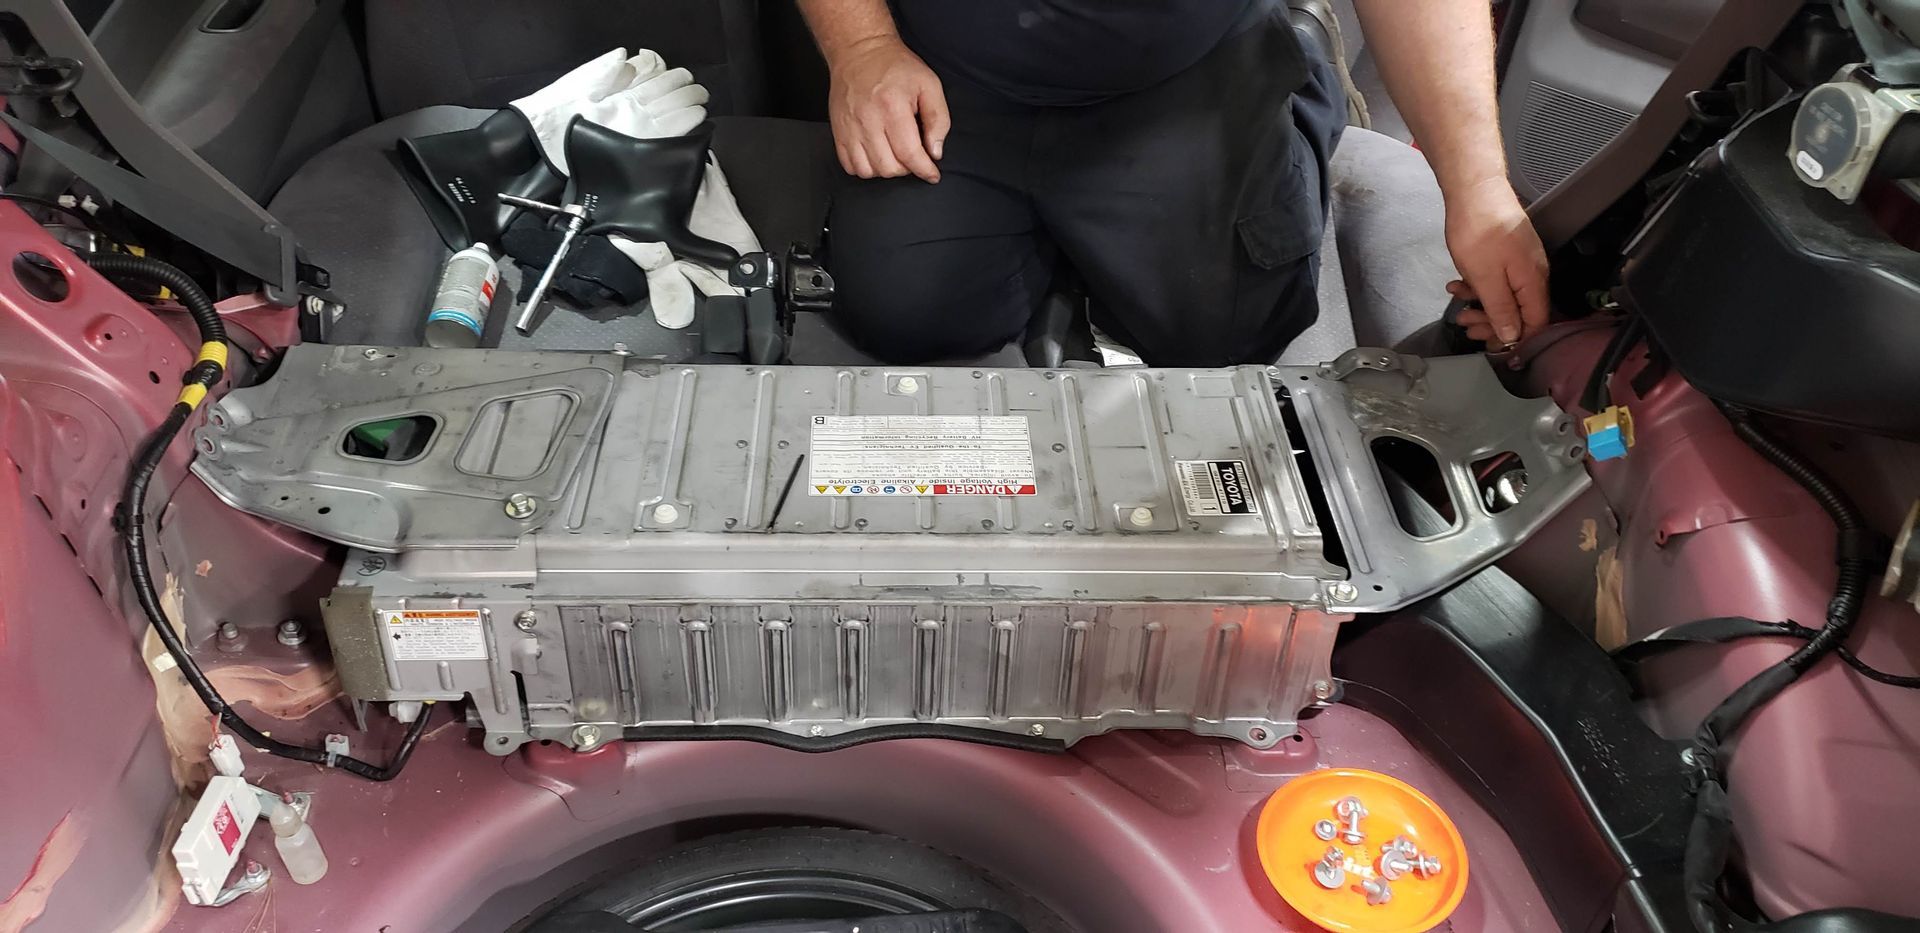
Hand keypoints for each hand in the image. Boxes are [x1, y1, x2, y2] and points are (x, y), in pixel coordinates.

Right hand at [825, 36, 949, 182]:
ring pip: (868, 171)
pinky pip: (850, 166)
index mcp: (892, 107)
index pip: (909, 154)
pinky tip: (876, 154)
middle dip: (906, 168)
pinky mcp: (838, 131)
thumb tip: (934, 151)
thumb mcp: (929, 84)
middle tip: (912, 155)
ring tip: (894, 155)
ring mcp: (849, 128)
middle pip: (889, 167)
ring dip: (885, 169)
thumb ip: (939, 119)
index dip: (924, 169)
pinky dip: (865, 167)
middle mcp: (868, 120)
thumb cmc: (896, 67)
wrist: (860, 51)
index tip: (932, 174)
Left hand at [1443, 178, 1549, 348]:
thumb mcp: (1486, 279)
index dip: (1517, 340)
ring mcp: (1520, 261)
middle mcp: (1533, 273)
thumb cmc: (1480, 233)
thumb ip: (1502, 310)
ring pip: (1505, 296)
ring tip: (1458, 308)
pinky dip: (1478, 286)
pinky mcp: (1507, 252)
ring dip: (1482, 305)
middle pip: (1520, 312)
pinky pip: (1497, 279)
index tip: (1493, 346)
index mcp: (1533, 282)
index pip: (1536, 323)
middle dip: (1493, 323)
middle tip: (1467, 325)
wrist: (1474, 190)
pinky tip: (1457, 285)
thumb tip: (1512, 336)